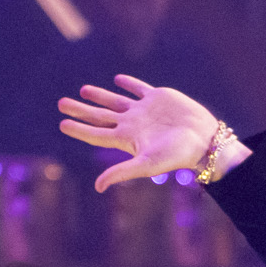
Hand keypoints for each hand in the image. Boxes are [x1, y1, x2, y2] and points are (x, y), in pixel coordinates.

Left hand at [57, 78, 244, 192]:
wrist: (203, 139)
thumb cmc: (176, 155)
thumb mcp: (146, 165)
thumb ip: (121, 173)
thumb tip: (97, 187)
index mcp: (127, 139)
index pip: (96, 134)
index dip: (79, 129)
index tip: (62, 124)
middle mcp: (132, 124)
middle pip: (100, 116)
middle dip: (80, 110)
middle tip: (61, 104)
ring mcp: (144, 110)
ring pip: (115, 101)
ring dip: (99, 96)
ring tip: (83, 91)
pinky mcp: (158, 97)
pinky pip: (138, 88)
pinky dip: (128, 83)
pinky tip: (118, 80)